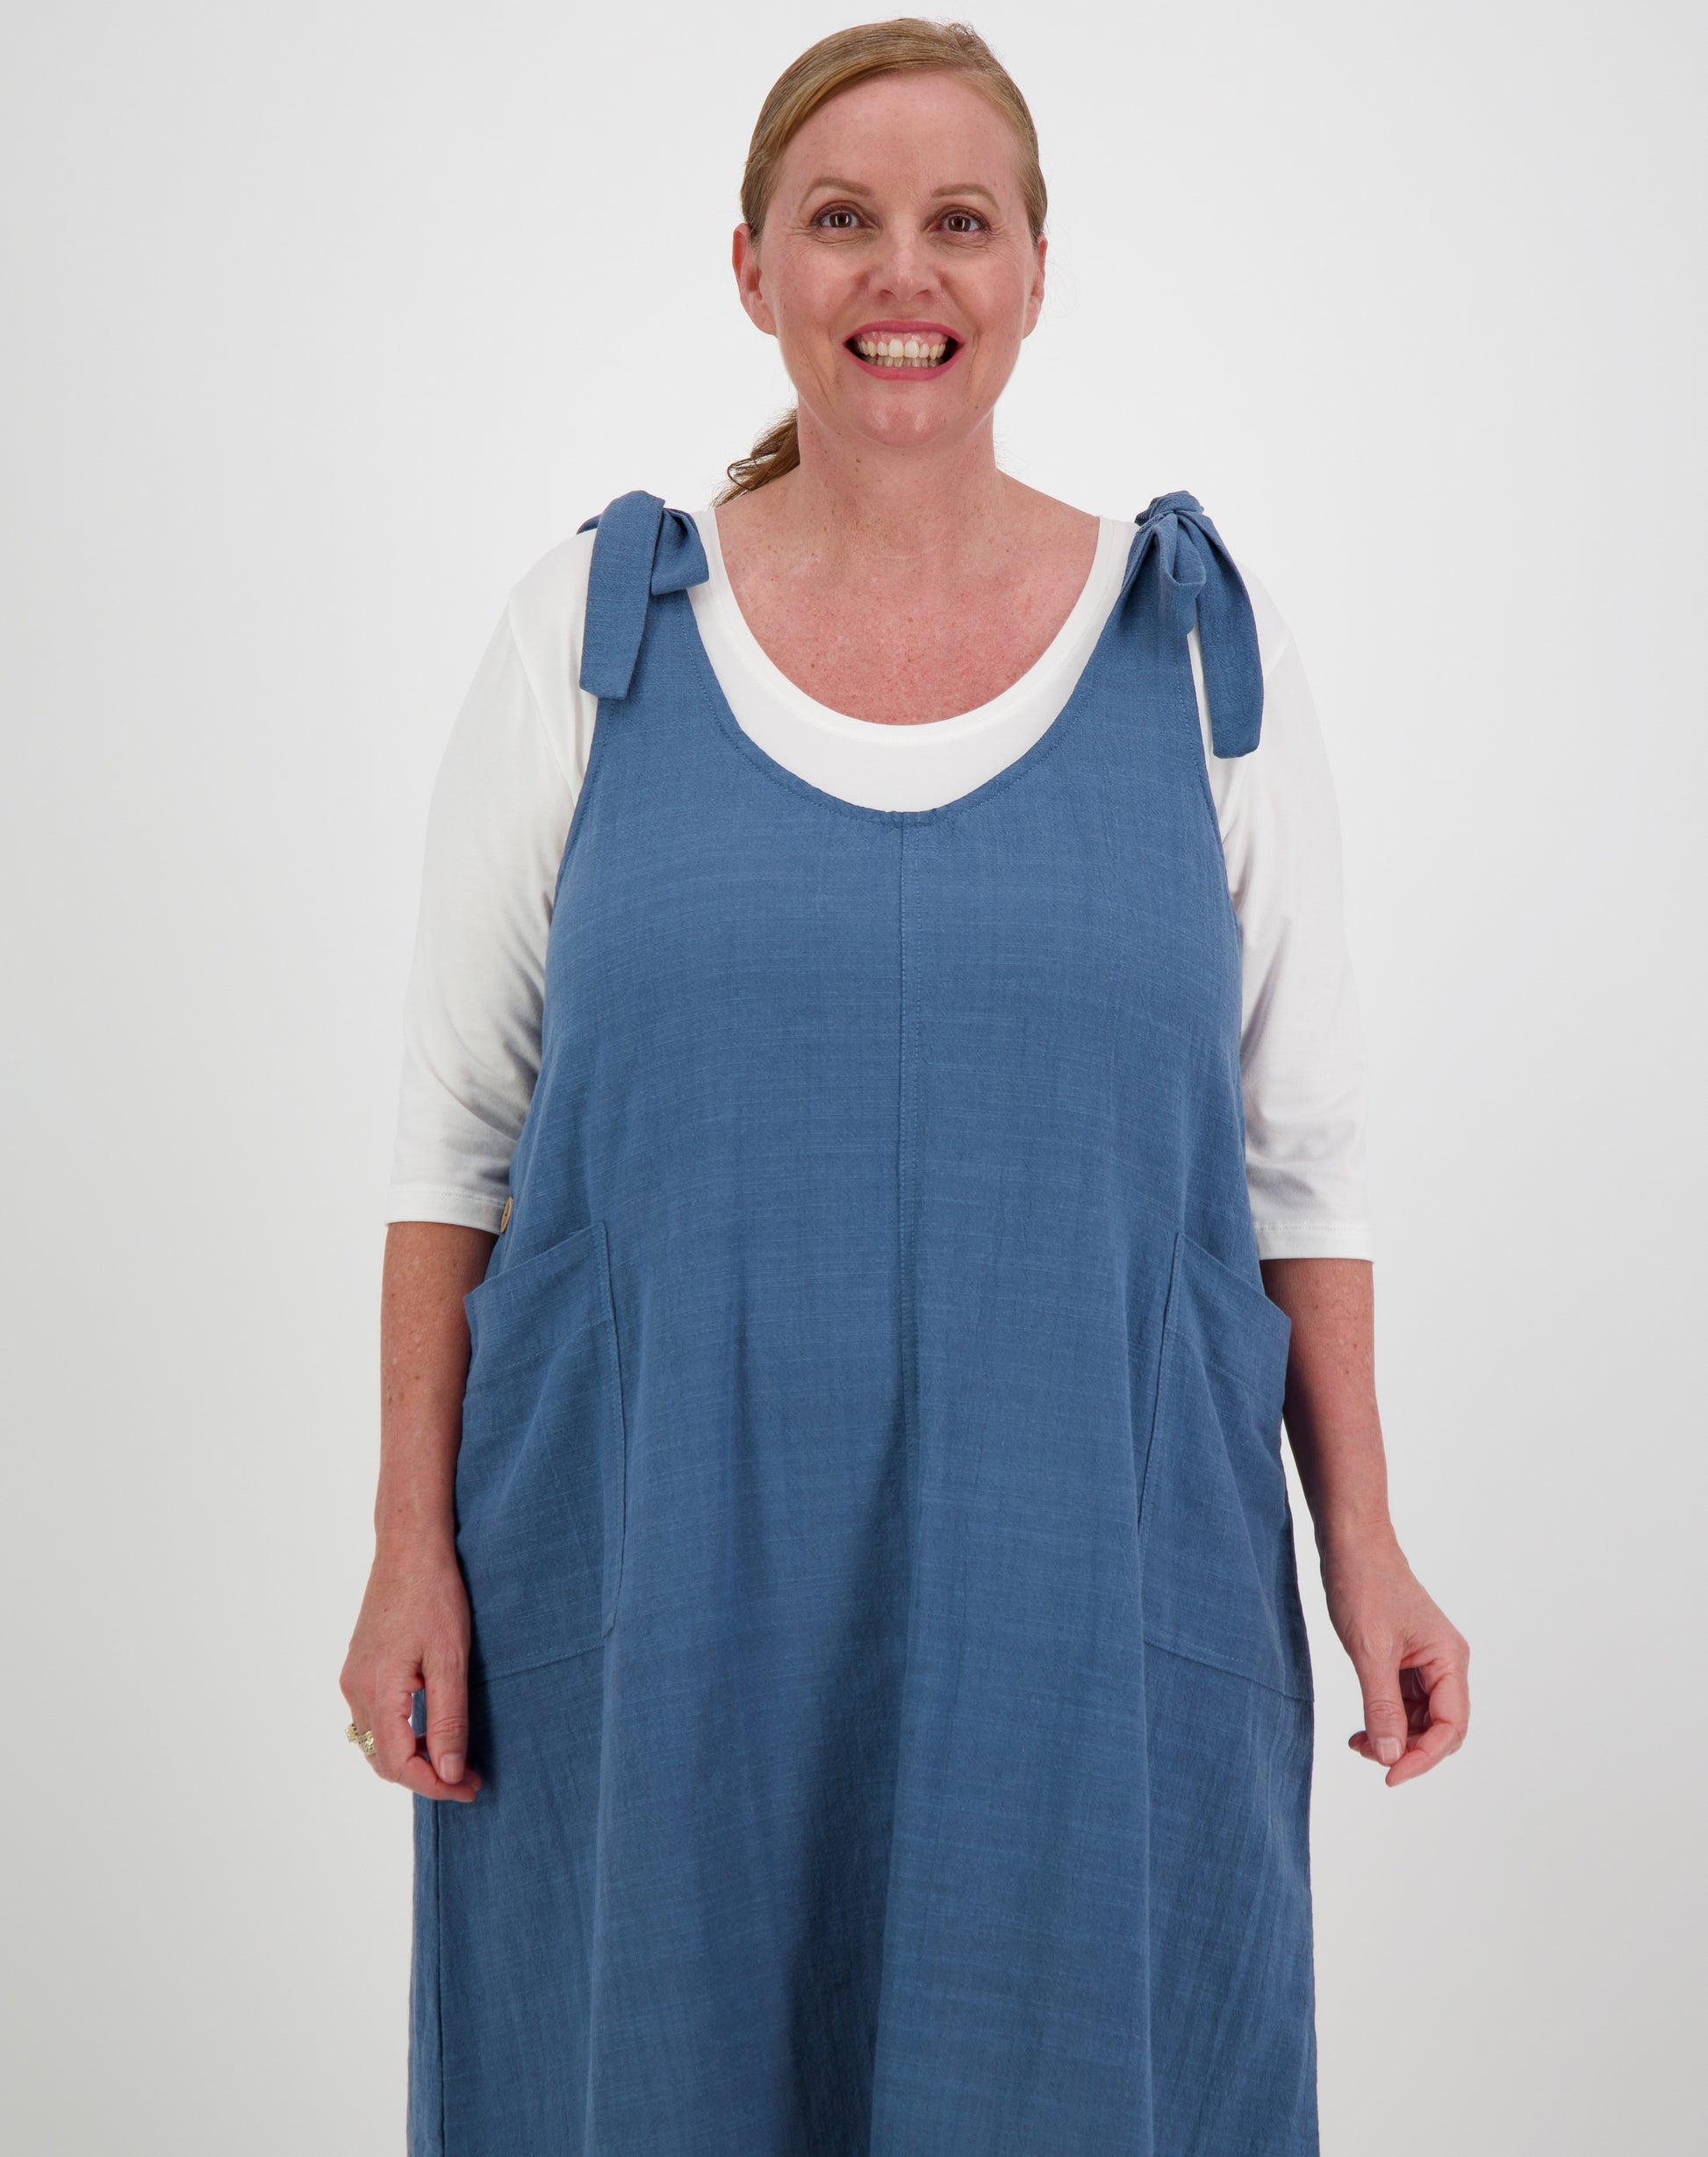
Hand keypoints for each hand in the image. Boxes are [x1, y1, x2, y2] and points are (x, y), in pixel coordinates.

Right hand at [340, 1545, 482, 1801]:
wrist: (410, 1547)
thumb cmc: (434, 1595)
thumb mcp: (450, 1659)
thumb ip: (449, 1719)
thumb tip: (449, 1772)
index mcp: (377, 1691)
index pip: (399, 1764)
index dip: (435, 1785)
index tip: (470, 1789)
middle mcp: (356, 1689)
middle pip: (383, 1759)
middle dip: (426, 1777)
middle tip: (469, 1780)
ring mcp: (353, 1677)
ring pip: (376, 1741)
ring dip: (413, 1759)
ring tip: (455, 1760)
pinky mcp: (359, 1666)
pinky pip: (374, 1718)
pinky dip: (401, 1736)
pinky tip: (431, 1730)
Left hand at [1321, 1529, 1468, 1787]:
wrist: (1350, 1544)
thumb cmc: (1364, 1585)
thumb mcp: (1369, 1651)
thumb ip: (1382, 1706)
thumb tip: (1391, 1757)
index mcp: (1449, 1659)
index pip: (1450, 1727)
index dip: (1423, 1757)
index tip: (1389, 1775)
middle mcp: (1446, 1663)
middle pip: (1441, 1728)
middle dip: (1409, 1750)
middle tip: (1370, 1758)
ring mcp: (1427, 1661)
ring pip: (1421, 1719)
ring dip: (1395, 1737)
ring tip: (1358, 1742)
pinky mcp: (1406, 1659)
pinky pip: (1405, 1702)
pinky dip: (1386, 1718)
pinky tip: (1361, 1727)